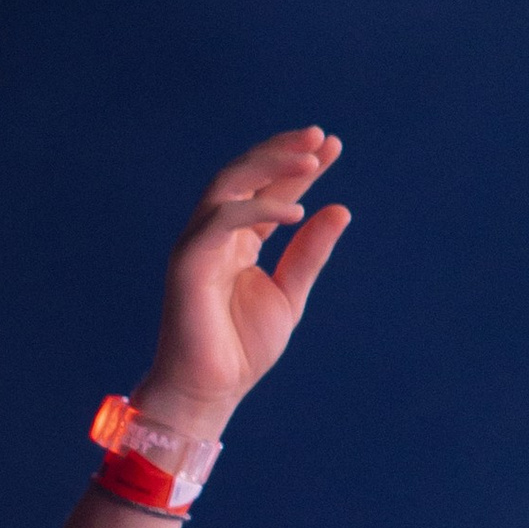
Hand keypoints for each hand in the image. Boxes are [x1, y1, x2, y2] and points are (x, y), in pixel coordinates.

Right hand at [134, 128, 350, 440]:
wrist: (210, 390)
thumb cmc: (242, 349)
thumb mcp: (290, 295)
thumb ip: (310, 253)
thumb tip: (340, 209)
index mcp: (239, 240)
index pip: (270, 190)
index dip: (298, 166)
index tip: (332, 144)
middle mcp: (216, 234)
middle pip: (245, 175)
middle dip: (282, 151)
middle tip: (321, 137)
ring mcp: (198, 244)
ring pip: (228, 184)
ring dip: (268, 165)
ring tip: (310, 158)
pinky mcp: (188, 261)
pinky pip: (220, 220)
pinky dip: (256, 208)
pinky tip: (295, 211)